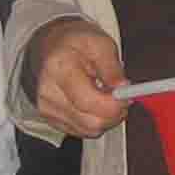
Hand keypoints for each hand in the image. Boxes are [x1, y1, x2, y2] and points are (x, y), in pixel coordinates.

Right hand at [28, 17, 131, 138]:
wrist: (52, 47)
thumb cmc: (75, 43)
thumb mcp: (100, 44)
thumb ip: (113, 68)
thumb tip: (123, 88)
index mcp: (58, 68)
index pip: (89, 101)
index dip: (115, 104)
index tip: (127, 94)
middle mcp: (48, 92)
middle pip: (90, 122)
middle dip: (114, 113)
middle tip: (122, 96)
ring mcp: (47, 109)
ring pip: (89, 130)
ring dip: (106, 118)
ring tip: (106, 95)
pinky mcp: (51, 120)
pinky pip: (83, 131)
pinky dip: (95, 120)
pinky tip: (94, 102)